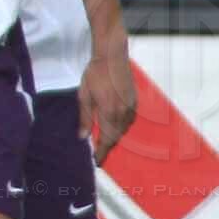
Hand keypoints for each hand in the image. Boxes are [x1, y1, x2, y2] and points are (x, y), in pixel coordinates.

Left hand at [78, 43, 136, 163]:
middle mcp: (122, 113)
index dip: (101, 152)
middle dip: (107, 146)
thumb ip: (84, 118)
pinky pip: (129, 121)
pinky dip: (121, 127)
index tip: (97, 161)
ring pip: (123, 130)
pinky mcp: (135, 102)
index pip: (106, 139)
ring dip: (115, 137)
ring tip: (104, 139)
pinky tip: (114, 125)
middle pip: (116, 137)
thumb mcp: (84, 95)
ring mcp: (131, 108)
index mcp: (108, 112)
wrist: (112, 56)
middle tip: (98, 152)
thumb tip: (82, 137)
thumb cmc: (94, 74)